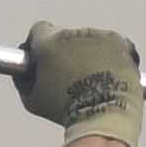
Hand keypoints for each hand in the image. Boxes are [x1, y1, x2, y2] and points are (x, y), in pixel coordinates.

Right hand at [15, 23, 145, 144]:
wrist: (104, 116)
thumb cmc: (69, 110)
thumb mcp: (33, 100)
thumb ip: (24, 79)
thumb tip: (25, 73)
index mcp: (48, 42)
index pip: (39, 30)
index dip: (40, 43)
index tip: (44, 56)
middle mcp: (74, 34)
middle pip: (67, 36)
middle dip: (68, 51)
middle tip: (72, 74)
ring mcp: (99, 37)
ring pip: (92, 40)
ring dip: (91, 52)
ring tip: (93, 78)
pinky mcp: (121, 43)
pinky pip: (115, 44)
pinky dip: (114, 55)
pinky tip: (109, 71)